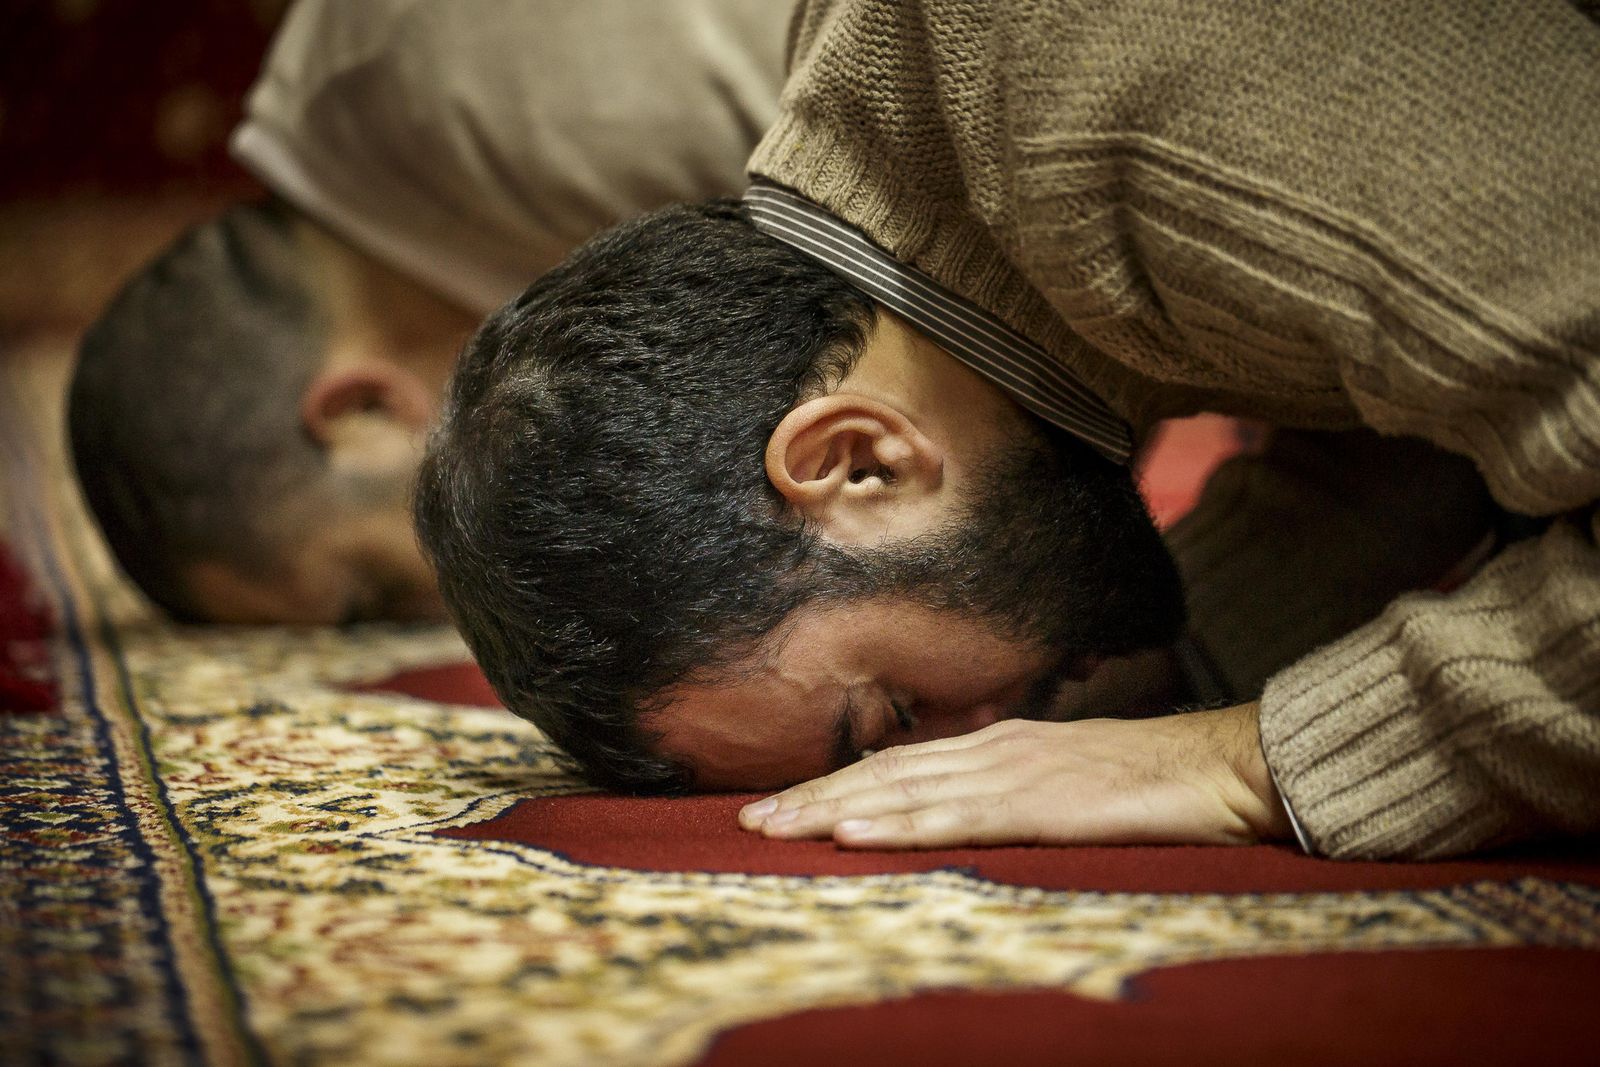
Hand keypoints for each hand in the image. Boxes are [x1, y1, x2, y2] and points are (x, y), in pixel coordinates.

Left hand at [738, 703, 1292, 848]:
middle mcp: (992, 751)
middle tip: (749, 820)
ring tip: (777, 826)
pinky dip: (900, 823)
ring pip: (904, 791)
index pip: (898, 766)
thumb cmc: (1149, 781)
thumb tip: (958, 808)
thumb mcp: (1065, 780)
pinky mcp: (1041, 804)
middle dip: (812, 797)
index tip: (780, 804)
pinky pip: (957, 817)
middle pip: (884, 774)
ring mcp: (1014, 773)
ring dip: (833, 809)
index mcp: (997, 746)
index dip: (834, 785)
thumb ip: (1009, 791)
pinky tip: (855, 832)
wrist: (1220, 766)